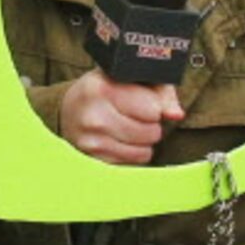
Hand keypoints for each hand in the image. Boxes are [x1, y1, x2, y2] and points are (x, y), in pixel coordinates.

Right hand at [59, 68, 183, 164]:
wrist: (68, 110)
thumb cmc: (105, 90)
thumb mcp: (129, 80)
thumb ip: (160, 93)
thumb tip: (176, 115)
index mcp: (103, 88)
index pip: (153, 109)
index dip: (154, 106)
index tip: (141, 101)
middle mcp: (94, 116)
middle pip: (151, 132)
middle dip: (150, 125)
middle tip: (133, 116)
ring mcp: (92, 142)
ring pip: (144, 152)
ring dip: (142, 142)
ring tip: (127, 127)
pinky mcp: (94, 161)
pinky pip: (132, 164)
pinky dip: (130, 154)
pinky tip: (118, 140)